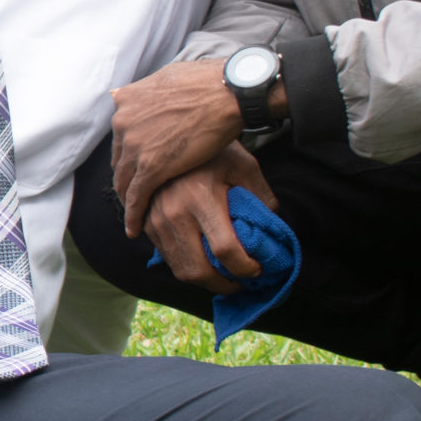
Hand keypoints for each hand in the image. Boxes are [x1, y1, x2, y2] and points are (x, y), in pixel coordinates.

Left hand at [111, 59, 247, 236]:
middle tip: (133, 194)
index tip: (134, 167)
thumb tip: (131, 92)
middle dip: (126, 177)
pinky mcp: (151, 166)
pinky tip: (134, 229)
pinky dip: (133, 215)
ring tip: (134, 215)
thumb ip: (147, 90)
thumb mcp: (166, 77)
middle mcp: (124, 123)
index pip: (121, 136)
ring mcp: (135, 145)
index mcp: (127, 102)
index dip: (128, 155)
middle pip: (119, 160)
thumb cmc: (208, 82)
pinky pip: (136, 197)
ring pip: (124, 181)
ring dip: (127, 200)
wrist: (227, 90)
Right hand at [142, 145, 279, 295]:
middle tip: (240, 283)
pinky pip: (167, 257)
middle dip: (224, 286)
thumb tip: (272, 227)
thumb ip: (261, 197)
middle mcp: (175, 213)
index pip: (226, 250)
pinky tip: (203, 261)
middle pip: (198, 270)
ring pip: (180, 270)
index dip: (245, 268)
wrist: (169, 134)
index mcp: (201, 198)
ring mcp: (157, 220)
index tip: (257, 270)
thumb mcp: (244, 166)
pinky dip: (186, 267)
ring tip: (223, 277)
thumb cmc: (213, 149)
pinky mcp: (147, 223)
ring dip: (205, 281)